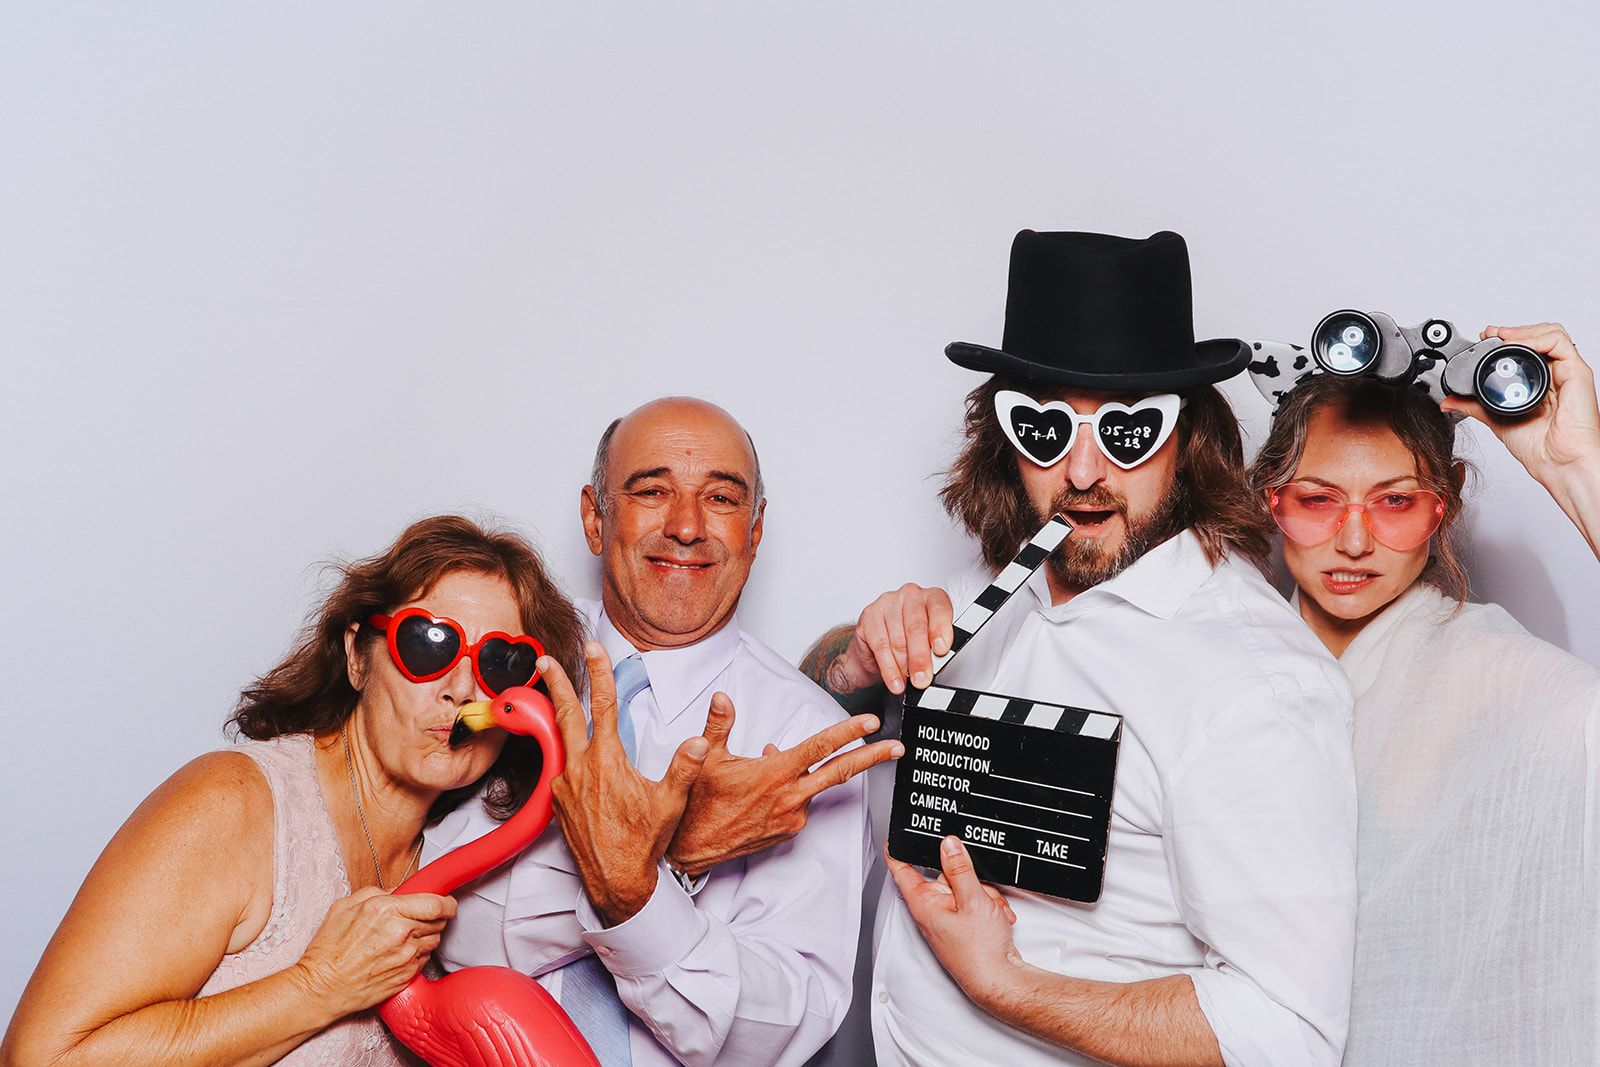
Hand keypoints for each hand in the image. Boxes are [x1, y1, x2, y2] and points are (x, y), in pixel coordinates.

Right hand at [291, 886, 455, 1016]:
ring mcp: (407, 956)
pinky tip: (399, 954)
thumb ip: (377, 893)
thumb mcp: (345, 907)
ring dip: (427, 936)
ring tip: (406, 937)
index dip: (446, 902)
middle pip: (440, 921)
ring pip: (435, 940)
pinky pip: (425, 959)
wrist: (322, 988)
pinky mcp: (407, 976)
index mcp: (387, 910)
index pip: (436, 903)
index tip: (446, 902)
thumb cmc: (329, 950)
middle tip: (422, 918)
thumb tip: (399, 891)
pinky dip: (418, 954)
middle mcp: (401, 932)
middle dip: (436, 917)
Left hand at [546, 642, 707, 925]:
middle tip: (545, 660)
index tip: (595, 648)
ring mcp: (565, 785)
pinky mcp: (559, 801)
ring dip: (555, 713)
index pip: (605, 706)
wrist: (615, 881)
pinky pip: (559, 766)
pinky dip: (562, 749)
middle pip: (566, 714)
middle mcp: (580, 768)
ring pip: (558, 738)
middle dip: (557, 683)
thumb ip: (684, 768)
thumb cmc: (643, 843)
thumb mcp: (670, 803)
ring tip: (551, 697)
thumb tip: (700, 742)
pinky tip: (570, 751)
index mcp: (607, 761)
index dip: (601, 672)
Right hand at [666, 693, 903, 875]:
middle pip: (840, 771)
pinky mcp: (788, 831)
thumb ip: (719, 724)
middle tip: (896, 748)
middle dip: (872, 758)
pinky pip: (800, 803)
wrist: (690, 848)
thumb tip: (723, 697)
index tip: (872, 724)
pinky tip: (771, 786)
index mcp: (775, 773)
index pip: (820, 747)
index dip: (849, 732)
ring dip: (810, 772)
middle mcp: (790, 797)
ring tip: (774, 766)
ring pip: (813, 786)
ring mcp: (792, 817)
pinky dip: (794, 789)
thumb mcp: (706, 757)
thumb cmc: (698, 802)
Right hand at [830, 584, 954, 695]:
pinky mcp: (869, 616)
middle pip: (916, 626)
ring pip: (898, 639)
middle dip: (920, 657)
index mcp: (931, 597)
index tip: (941, 650)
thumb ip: (935, 648)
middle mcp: (910, 595)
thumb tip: (937, 663)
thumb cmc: (911, 640)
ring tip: (908, 683)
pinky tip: (894, 680)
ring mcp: (887, 603)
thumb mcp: (930, 642)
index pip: (939, 608)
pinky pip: (880, 646)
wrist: (878, 644)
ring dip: (904, 666)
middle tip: (923, 678)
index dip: (941, 630)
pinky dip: (889, 668)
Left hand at [887, 837, 1020, 1009]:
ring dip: (983, 894)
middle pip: (944, 874)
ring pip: (964, 888)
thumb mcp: (972, 899)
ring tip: (991, 910)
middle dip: (968, 877)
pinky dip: (988, 906)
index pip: (902, 868)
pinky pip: (974, 903)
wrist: (1000, 980)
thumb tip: (948, 844)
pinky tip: (996, 917)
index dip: (899, 850)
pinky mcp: (963, 926)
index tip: (897, 836)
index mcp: (924, 902)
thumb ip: (959, 868)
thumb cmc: (980, 952)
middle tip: (979, 889)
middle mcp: (932, 911)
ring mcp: (948, 919)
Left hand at [1442, 323, 1599, 481]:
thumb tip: (1449, 401)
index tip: (1484, 337)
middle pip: (1539, 337)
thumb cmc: (1538, 448)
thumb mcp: (1496, 420)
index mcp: (1540, 383)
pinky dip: (1537, 338)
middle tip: (1490, 334)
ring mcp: (1567, 373)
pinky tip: (1518, 345)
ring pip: (1552, 334)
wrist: (1556, 463)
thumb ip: (1474, 406)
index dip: (1507, 338)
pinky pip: (1561, 343)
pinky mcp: (1577, 373)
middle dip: (1513, 330)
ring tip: (1502, 336)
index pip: (1527, 349)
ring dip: (1524, 330)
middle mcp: (1555, 375)